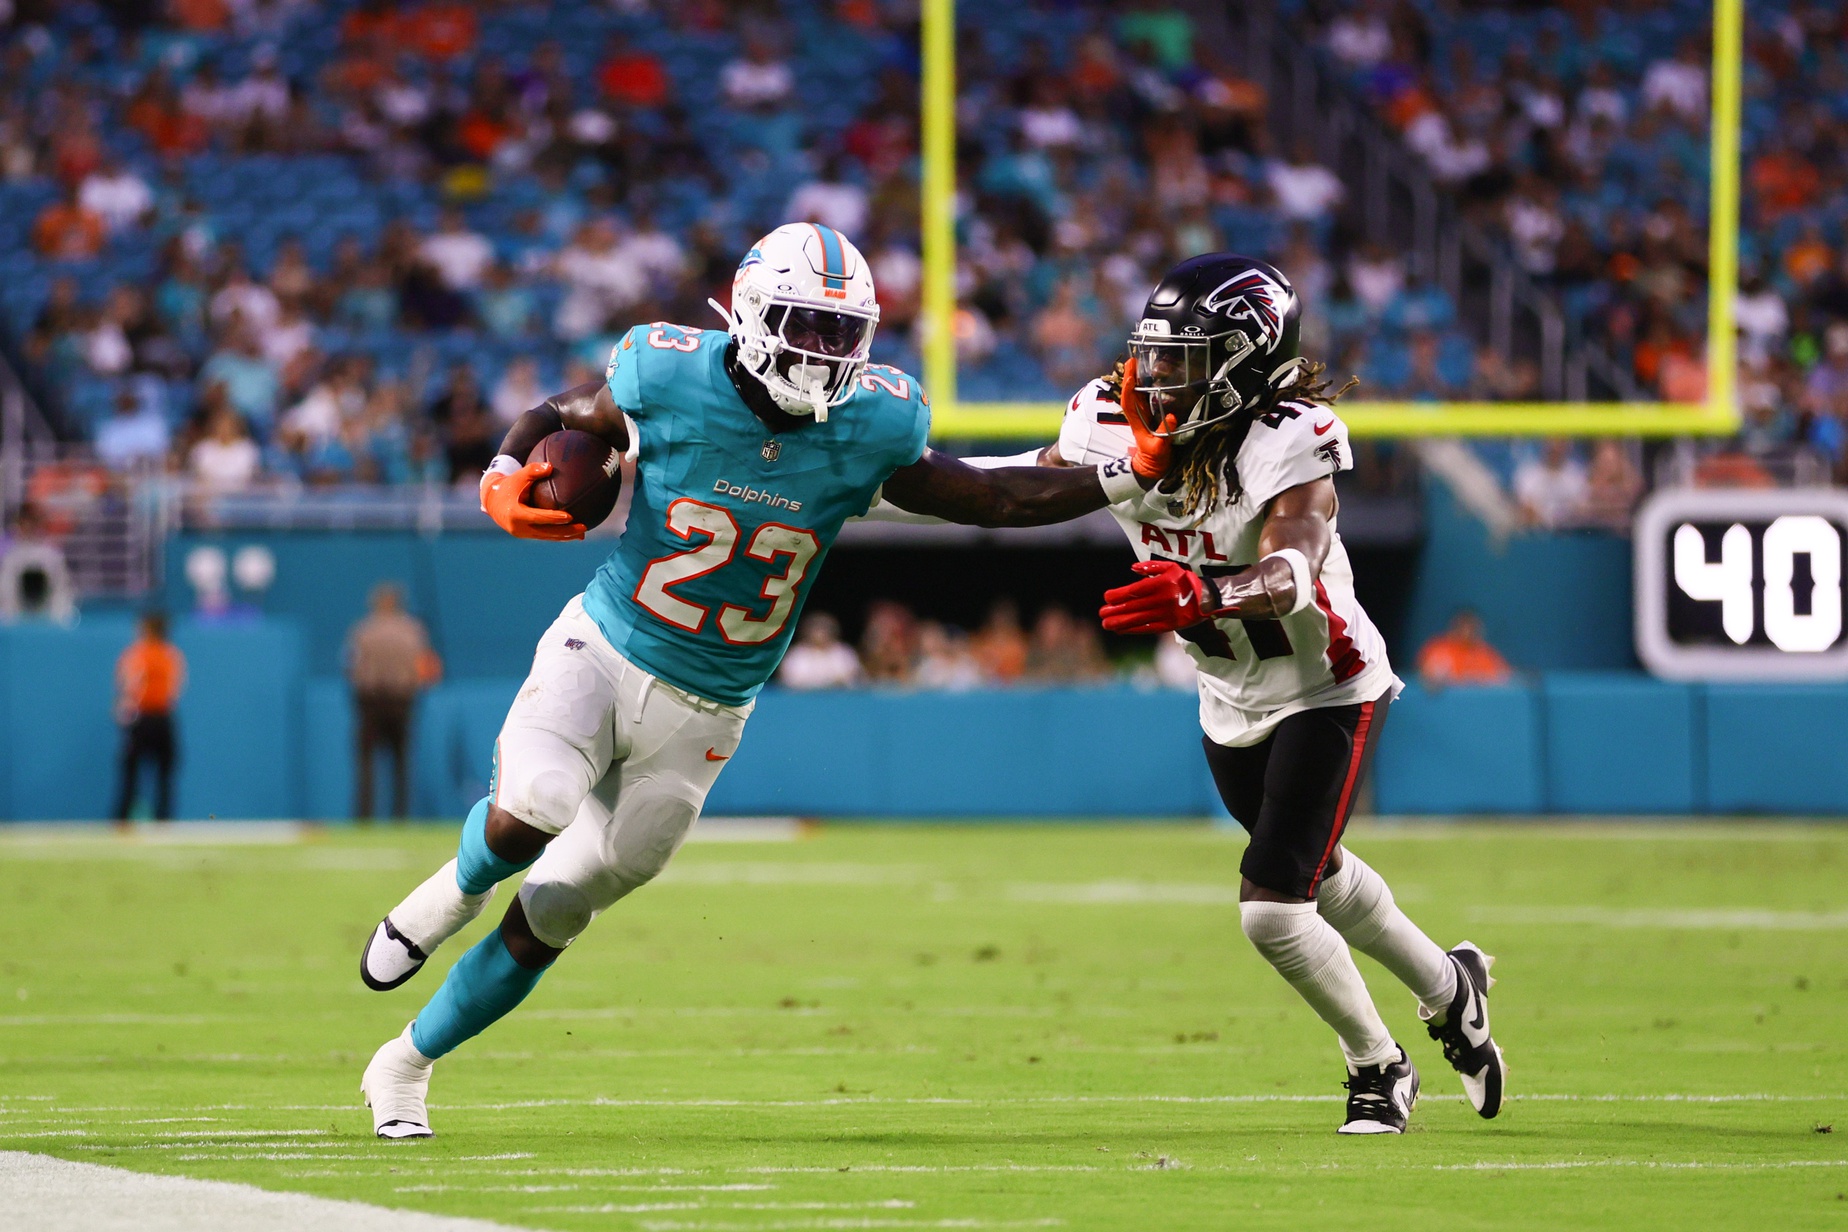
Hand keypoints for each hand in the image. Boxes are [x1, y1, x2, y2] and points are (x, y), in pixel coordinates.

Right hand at [481, 459, 585, 540]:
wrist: (492, 501)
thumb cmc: (508, 485)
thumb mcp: (518, 476)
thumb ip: (533, 470)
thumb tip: (550, 466)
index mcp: (515, 514)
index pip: (538, 517)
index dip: (553, 518)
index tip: (569, 516)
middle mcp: (518, 527)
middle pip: (546, 532)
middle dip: (565, 531)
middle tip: (583, 528)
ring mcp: (522, 534)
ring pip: (547, 537)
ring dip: (565, 537)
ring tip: (582, 535)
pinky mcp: (526, 535)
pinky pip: (545, 536)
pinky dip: (558, 536)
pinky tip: (573, 535)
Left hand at [1099, 559, 1218, 633]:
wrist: (1207, 598)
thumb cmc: (1184, 580)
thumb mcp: (1170, 567)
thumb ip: (1151, 566)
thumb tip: (1132, 568)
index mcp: (1162, 583)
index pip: (1136, 590)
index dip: (1120, 595)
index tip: (1106, 597)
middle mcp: (1163, 599)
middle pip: (1135, 606)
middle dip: (1116, 610)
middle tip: (1101, 613)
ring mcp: (1166, 614)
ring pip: (1139, 619)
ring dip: (1121, 622)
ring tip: (1107, 624)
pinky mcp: (1170, 625)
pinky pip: (1148, 628)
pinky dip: (1133, 630)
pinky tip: (1121, 630)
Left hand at [1120, 356, 1177, 482]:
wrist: (1152, 466)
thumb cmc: (1154, 458)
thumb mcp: (1161, 448)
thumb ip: (1166, 434)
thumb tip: (1172, 417)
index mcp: (1137, 422)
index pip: (1128, 403)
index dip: (1128, 390)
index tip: (1129, 377)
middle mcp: (1137, 415)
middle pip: (1130, 393)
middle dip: (1129, 376)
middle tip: (1132, 360)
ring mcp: (1143, 414)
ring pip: (1136, 393)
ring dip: (1135, 378)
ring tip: (1138, 362)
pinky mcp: (1149, 415)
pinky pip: (1144, 397)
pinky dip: (1144, 385)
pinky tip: (1149, 375)